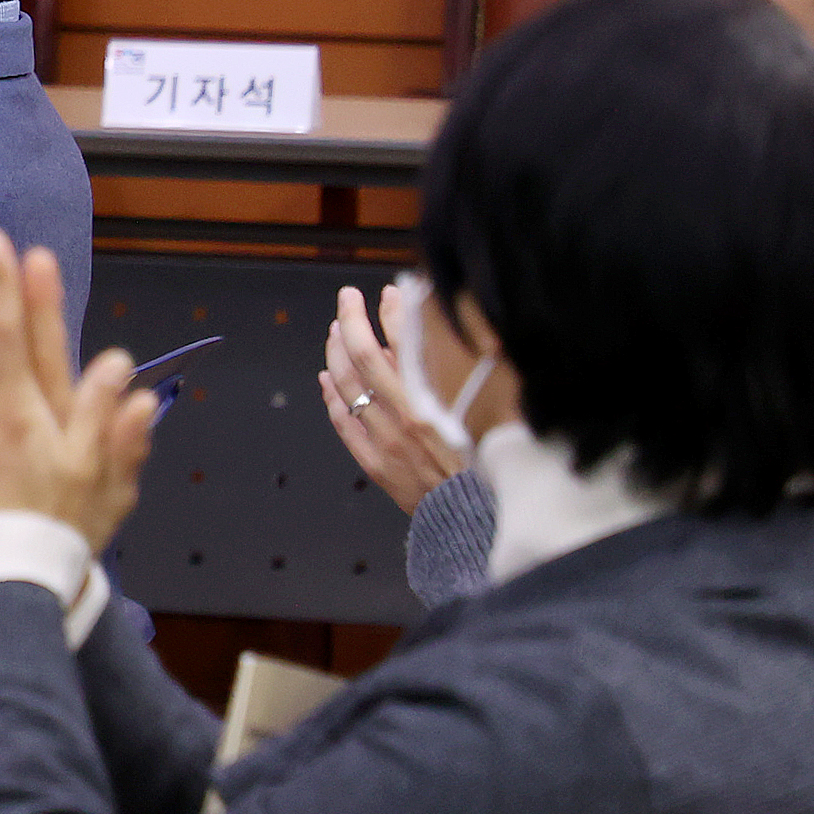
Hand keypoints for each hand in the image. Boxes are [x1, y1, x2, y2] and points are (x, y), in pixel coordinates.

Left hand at [319, 282, 467, 513]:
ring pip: (347, 387)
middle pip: (364, 357)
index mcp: (437, 404)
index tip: (388, 292)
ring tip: (336, 331)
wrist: (477, 521)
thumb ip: (451, 376)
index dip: (393, 312)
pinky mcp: (375, 463)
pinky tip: (327, 378)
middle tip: (348, 298)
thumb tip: (429, 335)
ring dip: (337, 353)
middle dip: (352, 320)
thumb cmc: (486, 466)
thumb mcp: (479, 414)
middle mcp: (406, 419)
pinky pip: (343, 422)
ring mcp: (385, 442)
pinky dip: (332, 396)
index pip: (405, 343)